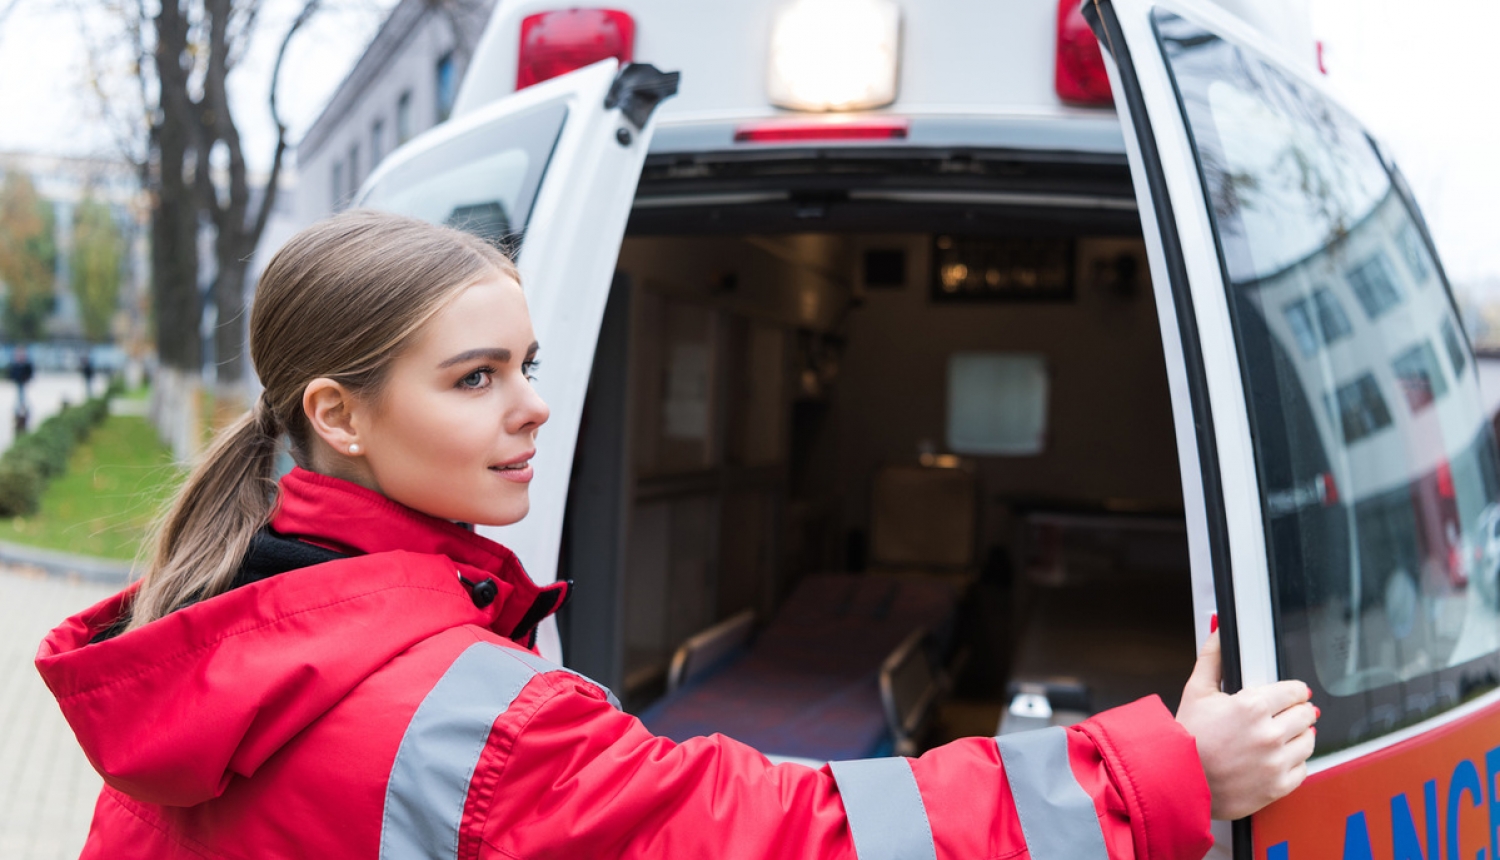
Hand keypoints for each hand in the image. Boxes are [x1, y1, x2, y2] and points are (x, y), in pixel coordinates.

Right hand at [1174, 626, 1317, 819]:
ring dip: (1297, 736)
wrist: (1178, 780)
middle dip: (1296, 712)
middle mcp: (1268, 734)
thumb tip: (1219, 629)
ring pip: (1309, 741)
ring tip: (1278, 736)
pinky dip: (1292, 763)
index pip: (1296, 690)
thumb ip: (1213, 657)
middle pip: (1306, 714)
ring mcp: (1275, 762)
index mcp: (1252, 707)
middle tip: (1282, 715)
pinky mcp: (1278, 786)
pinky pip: (1302, 768)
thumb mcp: (1196, 691)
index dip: (1291, 691)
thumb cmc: (1186, 737)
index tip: (1288, 695)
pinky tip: (1274, 758)